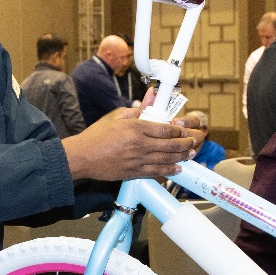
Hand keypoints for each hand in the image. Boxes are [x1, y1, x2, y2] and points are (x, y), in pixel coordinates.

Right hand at [62, 107, 203, 181]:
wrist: (82, 157)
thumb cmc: (96, 136)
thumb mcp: (115, 116)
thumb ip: (135, 110)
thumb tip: (149, 101)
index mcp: (135, 128)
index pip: (165, 129)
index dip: (178, 130)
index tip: (183, 130)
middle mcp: (139, 145)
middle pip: (170, 144)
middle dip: (185, 143)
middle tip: (193, 142)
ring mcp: (137, 160)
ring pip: (166, 159)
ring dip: (181, 157)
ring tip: (190, 154)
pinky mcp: (134, 172)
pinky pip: (156, 171)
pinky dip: (168, 171)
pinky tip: (177, 169)